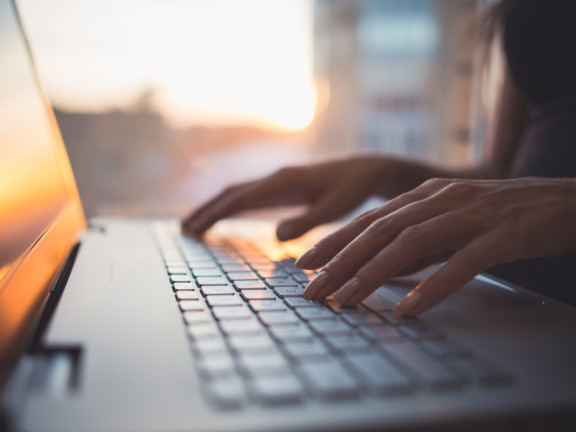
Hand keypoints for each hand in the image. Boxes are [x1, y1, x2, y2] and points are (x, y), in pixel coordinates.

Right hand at [182, 155, 393, 240]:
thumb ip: (306, 221)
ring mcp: (278, 180)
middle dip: (206, 210)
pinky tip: (225, 217)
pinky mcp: (283, 187)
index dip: (215, 214)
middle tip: (184, 230)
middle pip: (231, 193)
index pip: (240, 198)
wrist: (366, 170)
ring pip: (237, 193)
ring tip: (194, 226)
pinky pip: (250, 196)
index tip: (194, 229)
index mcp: (283, 181)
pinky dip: (232, 207)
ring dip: (215, 208)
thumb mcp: (334, 208)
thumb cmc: (352, 189)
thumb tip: (274, 235)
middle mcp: (275, 177)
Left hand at [296, 177, 575, 315]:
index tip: (304, 264)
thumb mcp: (452, 221)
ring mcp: (471, 215)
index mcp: (426, 195)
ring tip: (346, 301)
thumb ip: (420, 241)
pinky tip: (409, 309)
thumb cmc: (505, 214)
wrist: (566, 200)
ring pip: (411, 243)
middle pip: (380, 230)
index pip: (369, 219)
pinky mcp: (502, 235)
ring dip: (373, 274)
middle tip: (312, 289)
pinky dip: (433, 285)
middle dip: (341, 261)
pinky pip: (462, 262)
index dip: (334, 241)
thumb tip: (383, 269)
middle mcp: (441, 199)